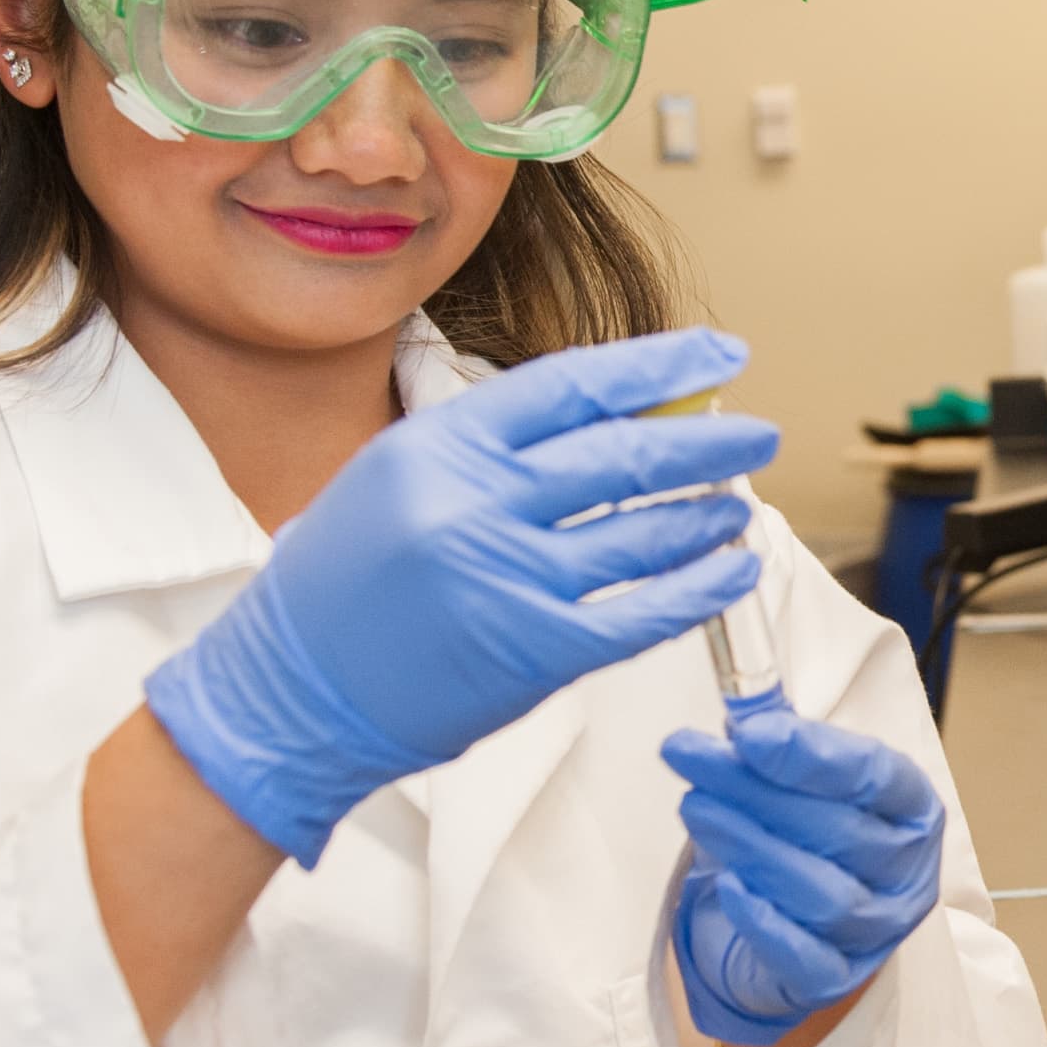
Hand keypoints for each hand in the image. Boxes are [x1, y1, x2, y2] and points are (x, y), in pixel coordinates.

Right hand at [148, 328, 776, 862]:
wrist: (288, 692)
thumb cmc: (339, 589)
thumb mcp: (394, 479)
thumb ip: (489, 449)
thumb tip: (606, 421)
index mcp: (440, 445)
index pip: (575, 385)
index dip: (659, 366)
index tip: (720, 354)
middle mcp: (476, 502)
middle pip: (623, 454)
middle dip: (705, 441)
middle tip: (758, 431)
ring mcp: (508, 577)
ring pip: (642, 533)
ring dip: (705, 515)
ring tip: (736, 504)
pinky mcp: (533, 651)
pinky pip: (642, 613)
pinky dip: (698, 589)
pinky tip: (732, 570)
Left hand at [663, 708, 945, 1046]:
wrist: (800, 929)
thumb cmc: (807, 838)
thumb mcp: (797, 779)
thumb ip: (774, 736)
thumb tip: (738, 698)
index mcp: (910, 809)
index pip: (874, 776)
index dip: (811, 753)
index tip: (747, 731)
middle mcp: (907, 872)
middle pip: (839, 829)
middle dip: (757, 789)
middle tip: (691, 756)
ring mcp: (877, 931)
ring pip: (822, 891)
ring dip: (752, 845)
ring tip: (694, 807)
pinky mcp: (835, 978)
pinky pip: (804, 956)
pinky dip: (764, 920)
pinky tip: (725, 884)